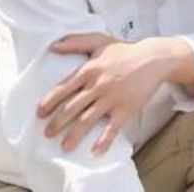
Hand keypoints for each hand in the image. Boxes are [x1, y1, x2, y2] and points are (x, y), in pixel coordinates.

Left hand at [37, 33, 176, 154]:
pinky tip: (95, 151)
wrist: (153, 58)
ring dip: (74, 135)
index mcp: (89, 69)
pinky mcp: (126, 108)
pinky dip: (103, 141)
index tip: (40, 113)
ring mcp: (111, 98)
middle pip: (72, 107)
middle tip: (47, 133)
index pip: (64, 87)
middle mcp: (97, 85)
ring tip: (64, 146)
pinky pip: (112, 128)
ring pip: (88, 120)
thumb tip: (53, 46)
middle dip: (58, 122)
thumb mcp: (99, 41)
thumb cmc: (125, 51)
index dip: (50, 101)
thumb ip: (75, 42)